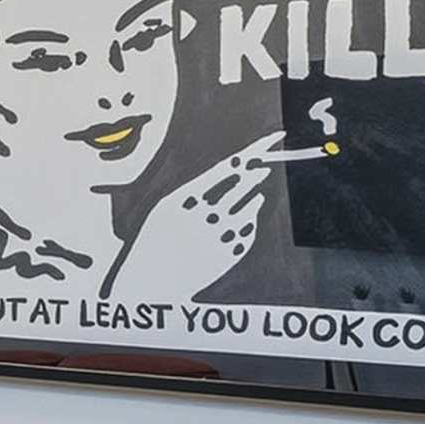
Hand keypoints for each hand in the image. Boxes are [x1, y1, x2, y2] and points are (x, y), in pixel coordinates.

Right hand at [107, 134, 280, 304]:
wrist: (151, 284)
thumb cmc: (155, 240)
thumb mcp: (166, 208)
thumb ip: (199, 188)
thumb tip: (236, 172)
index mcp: (187, 198)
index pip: (230, 166)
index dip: (256, 151)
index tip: (273, 140)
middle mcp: (206, 215)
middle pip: (244, 183)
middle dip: (255, 173)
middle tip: (263, 168)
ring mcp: (220, 235)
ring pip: (251, 206)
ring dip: (254, 198)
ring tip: (251, 197)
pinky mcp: (230, 254)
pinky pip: (249, 232)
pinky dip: (248, 224)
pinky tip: (240, 224)